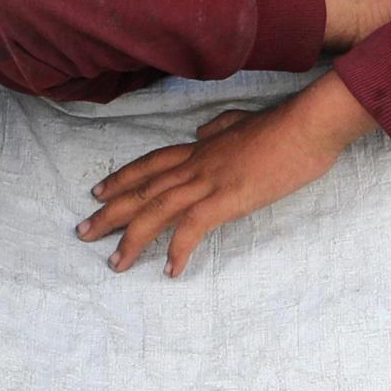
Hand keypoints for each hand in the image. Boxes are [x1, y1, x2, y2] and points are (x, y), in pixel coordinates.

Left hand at [74, 73, 377, 277]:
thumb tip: (201, 130)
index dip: (122, 178)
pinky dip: (178, 249)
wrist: (308, 124)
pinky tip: (171, 270)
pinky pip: (193, 227)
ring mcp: (210, 180)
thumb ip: (220, 127)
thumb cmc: (284, 125)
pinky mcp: (228, 197)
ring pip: (157, 210)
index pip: (151, 164)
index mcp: (201, 148)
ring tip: (115, 263)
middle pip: (143, 189)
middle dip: (110, 212)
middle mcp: (197, 164)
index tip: (97, 192)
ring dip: (132, 238)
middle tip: (82, 233)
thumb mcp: (244, 120)